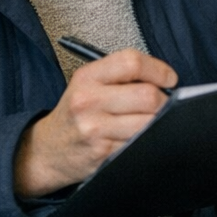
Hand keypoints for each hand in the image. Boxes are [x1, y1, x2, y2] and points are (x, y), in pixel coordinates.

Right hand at [15, 49, 177, 197]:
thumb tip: (166, 81)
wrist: (47, 151)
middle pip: (147, 96)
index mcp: (87, 78)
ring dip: (159, 122)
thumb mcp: (88, 85)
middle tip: (163, 104)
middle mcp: (88, 102)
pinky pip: (142, 144)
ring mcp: (95, 130)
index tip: (169, 79)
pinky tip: (140, 137)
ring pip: (149, 122)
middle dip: (164, 101)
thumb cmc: (75, 114)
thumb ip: (122, 76)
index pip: (132, 63)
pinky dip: (149, 140)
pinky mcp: (103, 154)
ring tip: (150, 120)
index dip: (159, 70)